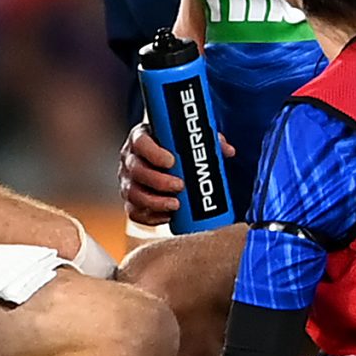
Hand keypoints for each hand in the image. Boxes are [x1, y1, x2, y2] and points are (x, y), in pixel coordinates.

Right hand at [117, 120, 231, 224]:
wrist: (163, 159)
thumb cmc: (176, 146)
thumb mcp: (189, 138)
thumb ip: (209, 140)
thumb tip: (228, 151)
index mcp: (142, 138)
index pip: (141, 143)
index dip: (154, 153)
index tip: (172, 161)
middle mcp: (130, 159)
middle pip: (136, 171)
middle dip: (158, 181)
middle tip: (180, 186)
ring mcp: (128, 181)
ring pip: (133, 194)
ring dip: (154, 202)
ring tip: (176, 205)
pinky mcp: (130, 200)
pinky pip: (134, 212)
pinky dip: (149, 217)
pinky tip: (167, 217)